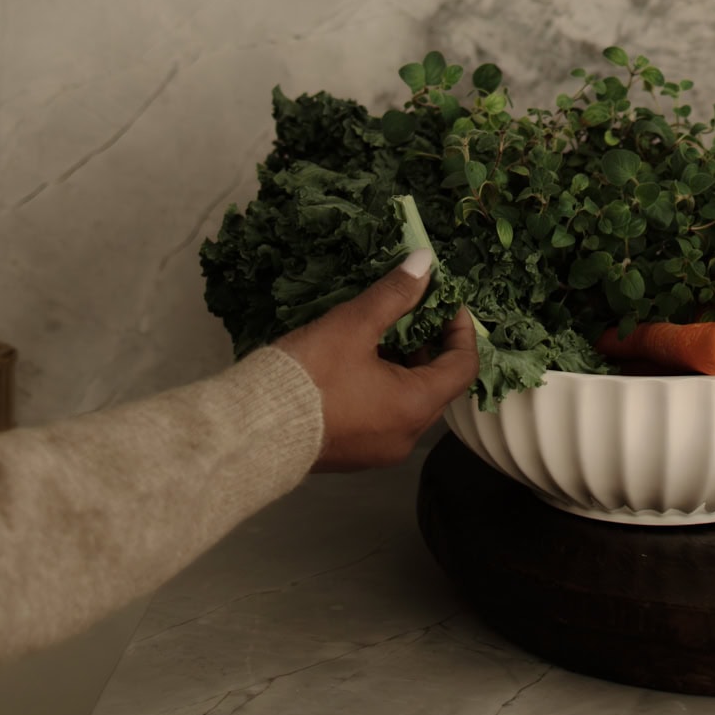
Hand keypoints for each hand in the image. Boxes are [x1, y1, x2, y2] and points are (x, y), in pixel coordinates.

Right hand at [279, 252, 478, 471]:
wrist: (252, 430)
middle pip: (438, 385)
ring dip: (405, 365)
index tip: (444, 302)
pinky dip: (384, 386)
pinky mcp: (353, 453)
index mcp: (414, 407)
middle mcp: (404, 436)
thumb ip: (394, 294)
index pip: (462, 367)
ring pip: (409, 401)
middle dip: (430, 344)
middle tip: (413, 311)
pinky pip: (384, 415)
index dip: (460, 330)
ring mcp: (378, 449)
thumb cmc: (310, 376)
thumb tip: (424, 262)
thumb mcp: (354, 325)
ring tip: (383, 330)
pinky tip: (359, 359)